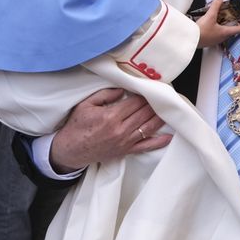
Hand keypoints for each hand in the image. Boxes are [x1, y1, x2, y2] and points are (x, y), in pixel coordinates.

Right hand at [49, 88, 169, 173]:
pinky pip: (146, 146)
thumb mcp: (86, 105)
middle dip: (154, 103)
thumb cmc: (77, 126)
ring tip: (168, 109)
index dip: (145, 95)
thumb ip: (105, 95)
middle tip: (162, 96)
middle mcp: (120, 129)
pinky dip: (158, 142)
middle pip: (144, 113)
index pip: (135, 102)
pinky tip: (168, 136)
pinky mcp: (126, 150)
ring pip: (148, 127)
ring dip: (160, 117)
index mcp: (111, 116)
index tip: (151, 88)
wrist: (70, 150)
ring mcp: (125, 141)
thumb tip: (122, 90)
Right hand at [194, 0, 239, 49]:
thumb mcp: (210, 16)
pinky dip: (218, 30)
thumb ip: (215, 6)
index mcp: (225, 33)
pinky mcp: (209, 41)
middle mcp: (222, 38)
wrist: (189, 40)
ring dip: (225, 27)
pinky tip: (213, 26)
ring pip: (224, 34)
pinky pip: (216, 35)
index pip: (239, 29)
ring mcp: (215, 41)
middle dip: (235, 25)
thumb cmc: (201, 31)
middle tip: (237, 20)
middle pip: (232, 32)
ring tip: (224, 21)